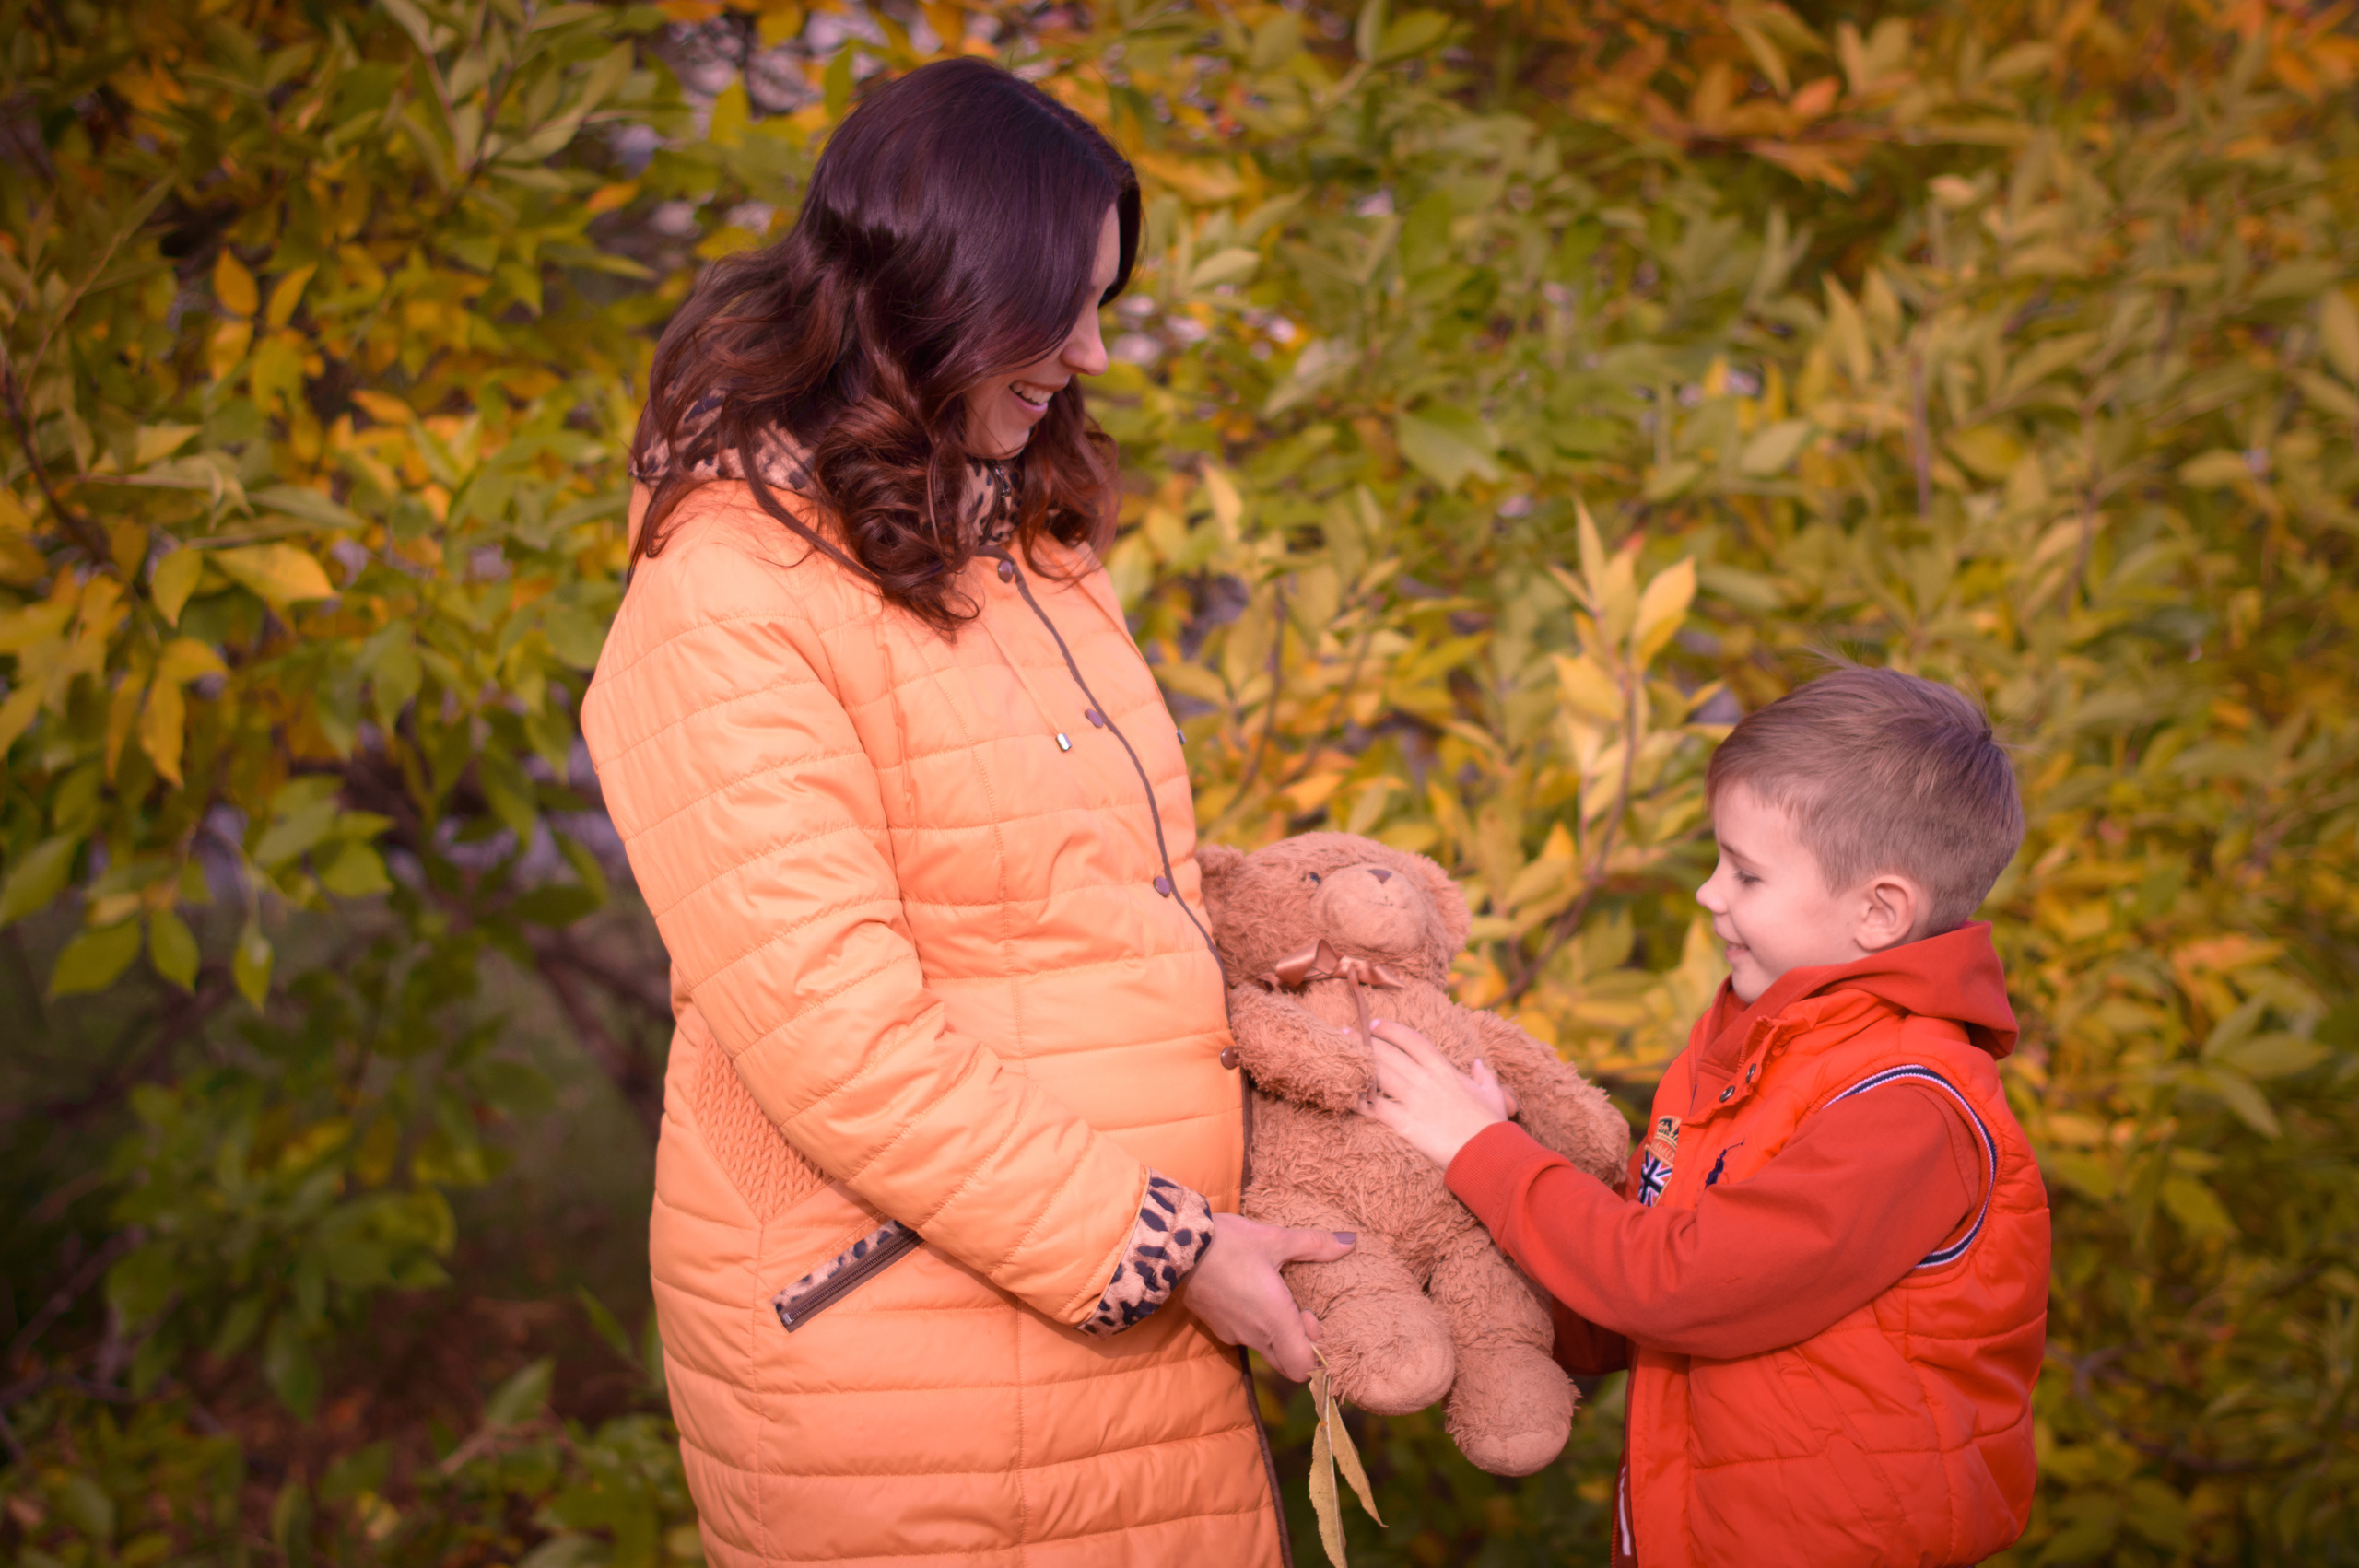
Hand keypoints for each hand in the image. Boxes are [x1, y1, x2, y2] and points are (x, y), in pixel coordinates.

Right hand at [1179, 1213, 1353, 1381]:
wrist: (1174, 1247)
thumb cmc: (1227, 1243)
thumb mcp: (1274, 1238)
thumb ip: (1314, 1244)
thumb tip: (1350, 1241)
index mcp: (1274, 1319)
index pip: (1304, 1368)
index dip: (1317, 1352)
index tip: (1311, 1316)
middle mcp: (1255, 1335)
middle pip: (1288, 1365)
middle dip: (1301, 1346)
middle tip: (1300, 1310)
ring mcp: (1234, 1334)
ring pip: (1268, 1351)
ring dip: (1279, 1335)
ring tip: (1277, 1298)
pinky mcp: (1217, 1328)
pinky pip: (1246, 1338)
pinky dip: (1257, 1327)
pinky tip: (1252, 1295)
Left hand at [1359, 1017, 1513, 1169]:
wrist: (1487, 1151)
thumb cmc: (1491, 1124)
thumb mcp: (1492, 1094)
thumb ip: (1484, 1076)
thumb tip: (1477, 1063)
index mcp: (1444, 1069)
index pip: (1412, 1040)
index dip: (1391, 1030)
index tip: (1375, 1024)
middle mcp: (1425, 1080)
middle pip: (1388, 1053)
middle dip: (1364, 1040)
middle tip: (1344, 1032)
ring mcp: (1414, 1100)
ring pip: (1378, 1074)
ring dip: (1358, 1062)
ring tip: (1340, 1053)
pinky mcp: (1405, 1123)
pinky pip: (1375, 1108)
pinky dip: (1358, 1100)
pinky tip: (1344, 1093)